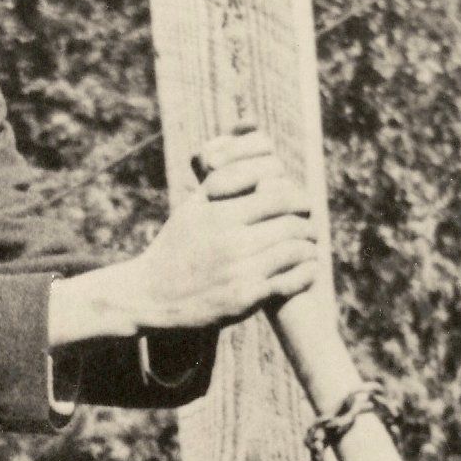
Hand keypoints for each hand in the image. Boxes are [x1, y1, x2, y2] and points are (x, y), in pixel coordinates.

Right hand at [46, 128, 322, 348]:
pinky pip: (290, 283)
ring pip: (295, 252)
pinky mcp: (244, 299)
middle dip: (308, 226)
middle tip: (311, 230)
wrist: (149, 297)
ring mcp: (239, 272)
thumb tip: (249, 162)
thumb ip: (220, 186)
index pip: (277, 196)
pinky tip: (306, 272)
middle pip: (291, 225)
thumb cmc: (173, 249)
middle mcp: (231, 241)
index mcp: (219, 215)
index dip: (298, 198)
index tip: (304, 204)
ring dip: (309, 251)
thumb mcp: (189, 210)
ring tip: (310, 250)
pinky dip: (305, 275)